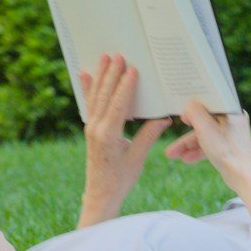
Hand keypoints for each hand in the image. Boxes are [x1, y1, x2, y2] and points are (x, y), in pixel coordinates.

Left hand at [77, 54, 169, 224]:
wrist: (100, 195)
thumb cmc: (120, 180)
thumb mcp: (137, 159)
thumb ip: (147, 136)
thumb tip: (164, 118)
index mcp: (108, 136)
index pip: (118, 105)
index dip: (125, 86)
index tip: (132, 69)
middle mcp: (96, 129)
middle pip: (104, 96)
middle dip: (111, 74)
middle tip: (118, 55)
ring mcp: (90, 129)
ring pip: (95, 97)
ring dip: (100, 76)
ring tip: (104, 58)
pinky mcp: (90, 130)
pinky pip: (89, 104)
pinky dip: (89, 89)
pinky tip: (86, 75)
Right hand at [165, 98, 250, 182]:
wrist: (242, 177)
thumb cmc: (226, 151)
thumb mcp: (205, 128)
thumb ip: (194, 112)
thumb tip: (189, 106)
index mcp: (232, 111)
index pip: (208, 104)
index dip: (193, 109)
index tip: (181, 116)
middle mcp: (234, 120)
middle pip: (204, 123)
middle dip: (186, 134)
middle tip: (171, 140)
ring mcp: (232, 134)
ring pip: (206, 135)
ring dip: (189, 145)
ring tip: (172, 155)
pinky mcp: (230, 147)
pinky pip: (211, 145)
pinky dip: (199, 150)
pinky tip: (186, 159)